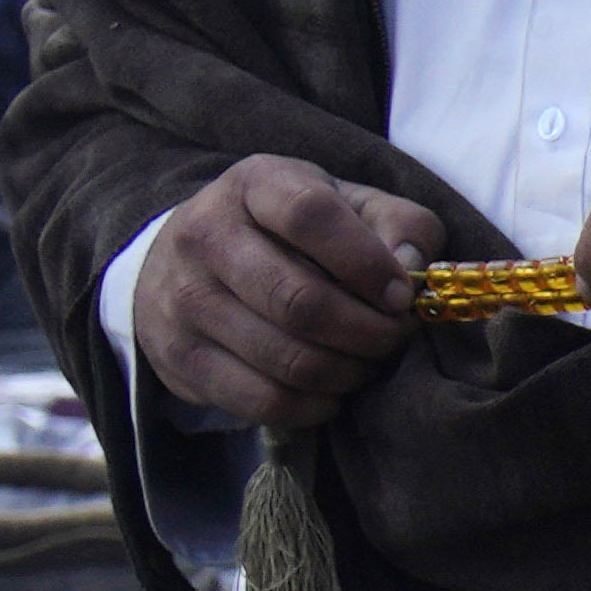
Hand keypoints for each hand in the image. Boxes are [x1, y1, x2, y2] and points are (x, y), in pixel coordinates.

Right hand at [132, 153, 417, 427]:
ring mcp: (184, 298)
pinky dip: (314, 406)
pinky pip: (264, 400)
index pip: (311, 216)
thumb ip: (400, 224)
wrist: (189, 259)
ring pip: (288, 359)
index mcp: (255, 184)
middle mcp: (206, 235)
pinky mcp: (179, 356)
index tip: (401, 297)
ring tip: (366, 362)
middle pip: (301, 302)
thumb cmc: (293, 232)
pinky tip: (331, 391)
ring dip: (347, 372)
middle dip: (369, 333)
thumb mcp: (350, 206)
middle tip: (394, 338)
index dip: (368, 263)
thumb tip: (411, 269)